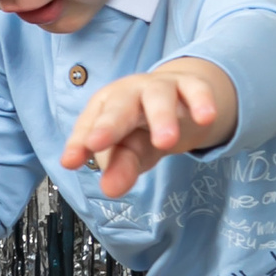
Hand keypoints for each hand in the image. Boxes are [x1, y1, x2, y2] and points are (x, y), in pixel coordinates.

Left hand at [60, 59, 236, 200]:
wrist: (180, 98)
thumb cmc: (143, 128)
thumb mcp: (131, 152)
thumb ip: (120, 169)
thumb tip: (110, 190)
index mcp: (106, 107)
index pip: (89, 124)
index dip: (79, 142)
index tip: (70, 162)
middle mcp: (130, 93)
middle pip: (119, 106)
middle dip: (109, 125)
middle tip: (98, 144)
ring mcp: (161, 87)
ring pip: (158, 96)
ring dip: (161, 117)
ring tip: (165, 142)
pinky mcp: (191, 86)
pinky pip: (196, 90)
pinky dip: (201, 101)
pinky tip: (206, 118)